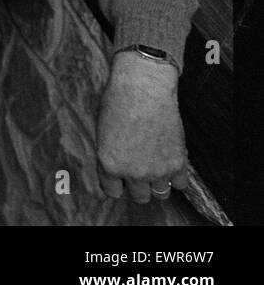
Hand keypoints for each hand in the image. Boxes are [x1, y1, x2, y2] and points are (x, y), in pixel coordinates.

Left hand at [95, 51, 188, 202]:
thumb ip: (110, 156)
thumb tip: (117, 168)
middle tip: (140, 169)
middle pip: (139, 196)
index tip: (121, 175)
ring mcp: (157, 170)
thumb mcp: (103, 133)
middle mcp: (133, 172)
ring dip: (158, 182)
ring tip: (155, 164)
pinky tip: (170, 161)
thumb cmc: (118, 103)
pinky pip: (180, 184)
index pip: (113, 192)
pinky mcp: (177, 163)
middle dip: (138, 185)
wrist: (143, 88)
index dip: (117, 183)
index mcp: (109, 165)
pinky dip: (177, 176)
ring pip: (160, 193)